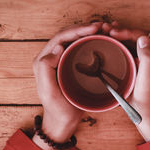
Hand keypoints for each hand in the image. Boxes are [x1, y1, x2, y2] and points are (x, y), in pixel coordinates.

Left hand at [32, 22, 102, 149]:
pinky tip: (104, 41)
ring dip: (90, 33)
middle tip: (103, 26)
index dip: (77, 30)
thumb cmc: (57, 109)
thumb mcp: (49, 92)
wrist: (63, 122)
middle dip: (86, 28)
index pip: (61, 37)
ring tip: (105, 30)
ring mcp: (63, 61)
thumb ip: (46, 70)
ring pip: (76, 40)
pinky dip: (93, 42)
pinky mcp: (72, 66)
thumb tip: (57, 48)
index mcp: (44, 60)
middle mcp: (53, 57)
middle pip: (70, 35)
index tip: (94, 28)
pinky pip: (82, 49)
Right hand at [106, 23, 149, 140]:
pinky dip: (127, 43)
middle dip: (128, 33)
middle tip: (109, 31)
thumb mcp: (147, 84)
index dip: (134, 34)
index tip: (117, 35)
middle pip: (146, 37)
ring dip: (125, 36)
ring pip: (141, 41)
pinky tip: (115, 39)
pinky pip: (139, 49)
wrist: (149, 120)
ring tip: (109, 32)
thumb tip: (143, 39)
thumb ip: (148, 61)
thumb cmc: (149, 107)